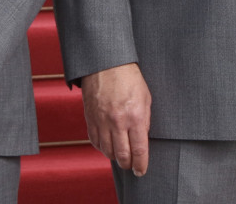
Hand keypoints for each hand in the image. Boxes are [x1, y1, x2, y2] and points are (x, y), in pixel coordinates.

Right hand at [80, 62, 151, 176]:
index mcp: (135, 116)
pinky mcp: (90, 117)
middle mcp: (118, 121)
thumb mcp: (146, 99)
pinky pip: (94, 140)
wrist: (106, 64)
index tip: (141, 171)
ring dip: (114, 157)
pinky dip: (101, 147)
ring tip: (119, 156)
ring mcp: (101, 120)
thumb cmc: (129, 78)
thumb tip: (142, 140)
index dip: (141, 165)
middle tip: (130, 166)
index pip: (139, 151)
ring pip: (106, 150)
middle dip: (127, 165)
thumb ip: (144, 121)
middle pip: (122, 155)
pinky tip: (106, 146)